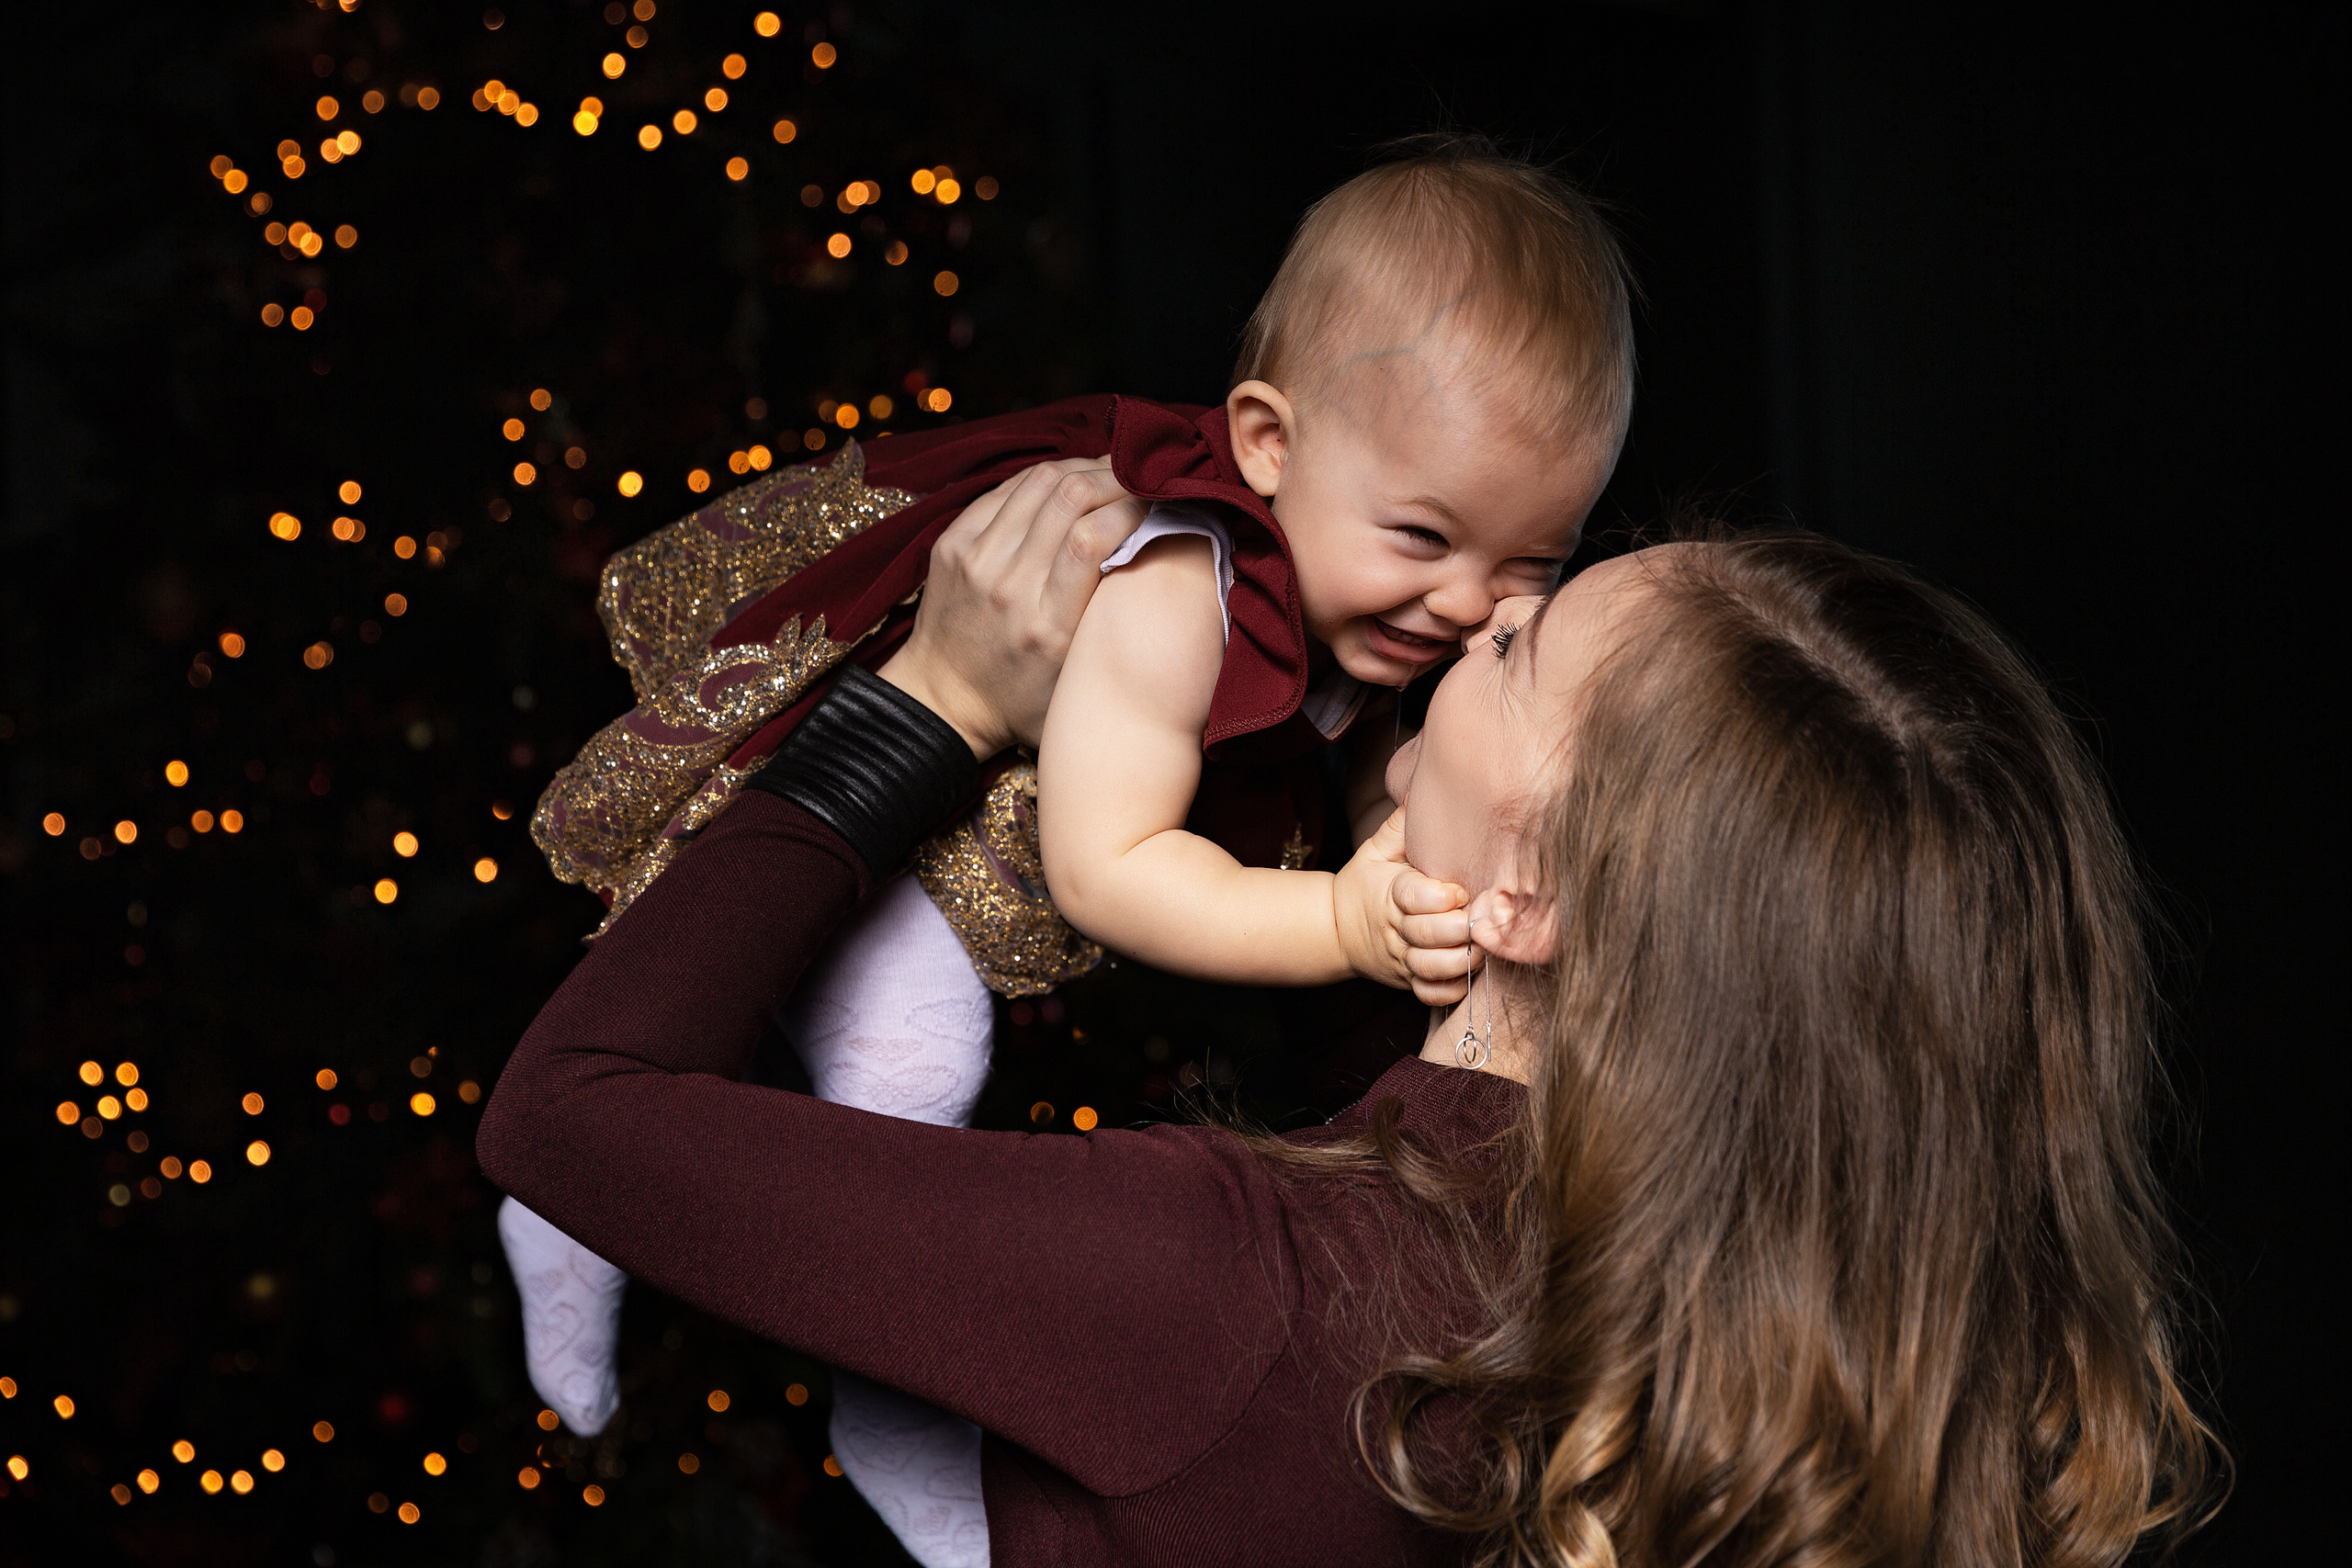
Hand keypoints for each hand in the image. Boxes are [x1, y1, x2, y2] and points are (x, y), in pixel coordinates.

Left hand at [878, 459, 1148, 758]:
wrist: (942, 701)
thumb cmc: (1019, 700)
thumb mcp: (1077, 681)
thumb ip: (1110, 627)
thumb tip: (1155, 558)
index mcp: (1048, 627)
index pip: (1092, 538)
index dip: (1132, 508)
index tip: (1156, 507)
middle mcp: (1009, 587)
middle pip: (1069, 497)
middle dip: (1114, 477)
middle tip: (1139, 479)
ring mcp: (976, 560)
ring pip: (1039, 481)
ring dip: (1082, 468)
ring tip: (1108, 473)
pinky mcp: (953, 543)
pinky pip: (1007, 488)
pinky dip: (1044, 477)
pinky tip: (1066, 482)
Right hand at [1333, 809, 1473, 1003]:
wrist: (1335, 929)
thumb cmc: (1366, 883)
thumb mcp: (1376, 849)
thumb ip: (1402, 824)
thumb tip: (1424, 787)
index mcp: (1390, 893)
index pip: (1412, 896)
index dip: (1438, 897)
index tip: (1459, 891)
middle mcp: (1396, 929)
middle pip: (1426, 935)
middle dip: (1458, 929)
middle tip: (1485, 920)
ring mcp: (1402, 958)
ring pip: (1430, 968)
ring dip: (1459, 961)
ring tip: (1483, 946)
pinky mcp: (1408, 980)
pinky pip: (1430, 994)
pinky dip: (1450, 989)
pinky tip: (1468, 973)